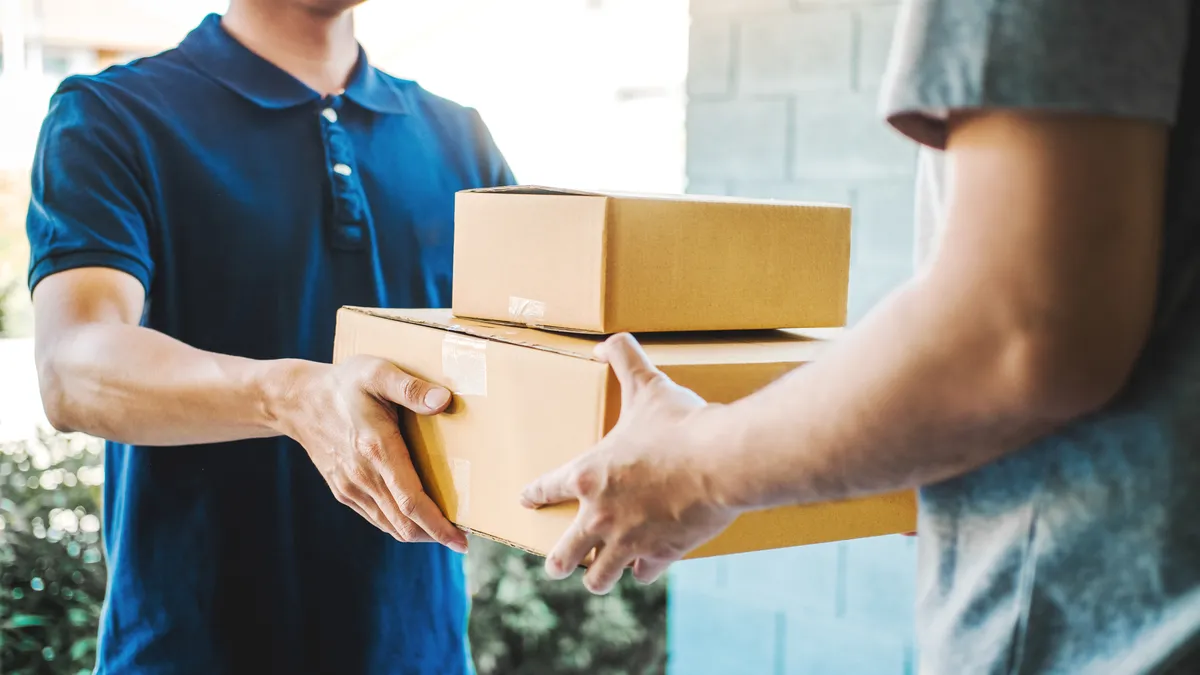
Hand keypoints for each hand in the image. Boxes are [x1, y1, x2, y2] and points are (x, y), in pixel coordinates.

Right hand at [272, 355, 467, 552]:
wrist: (298, 401)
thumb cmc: (345, 384)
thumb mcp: (378, 373)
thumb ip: (411, 388)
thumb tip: (444, 401)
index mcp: (377, 450)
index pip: (412, 501)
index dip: (438, 525)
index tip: (461, 541)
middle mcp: (363, 476)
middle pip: (404, 523)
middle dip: (435, 535)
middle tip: (461, 538)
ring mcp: (350, 487)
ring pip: (390, 525)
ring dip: (418, 533)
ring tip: (443, 530)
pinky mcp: (343, 490)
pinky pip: (375, 518)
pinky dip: (398, 524)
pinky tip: (414, 518)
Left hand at [520, 334, 739, 593]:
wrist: (720, 461)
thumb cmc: (681, 424)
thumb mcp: (648, 386)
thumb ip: (624, 359)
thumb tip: (606, 342)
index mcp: (590, 475)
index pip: (549, 488)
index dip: (535, 494)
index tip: (525, 500)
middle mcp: (601, 515)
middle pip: (564, 553)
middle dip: (558, 561)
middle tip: (556, 564)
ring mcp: (629, 540)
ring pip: (599, 576)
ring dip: (597, 576)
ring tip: (594, 577)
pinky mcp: (661, 554)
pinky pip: (643, 573)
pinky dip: (643, 570)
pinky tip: (643, 567)